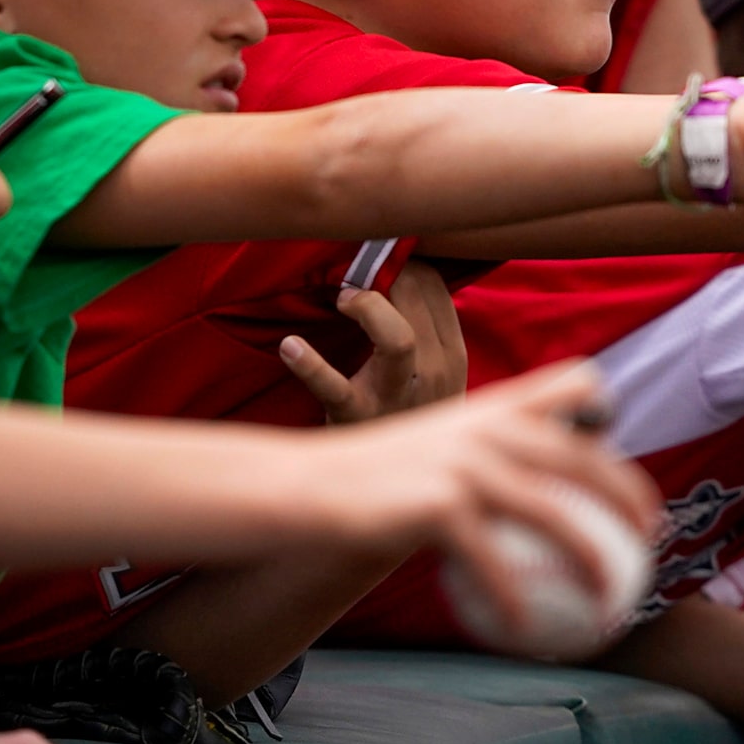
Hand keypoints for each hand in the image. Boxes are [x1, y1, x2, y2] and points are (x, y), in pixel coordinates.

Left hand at [281, 260, 468, 423]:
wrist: (391, 485)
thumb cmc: (405, 413)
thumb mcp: (433, 375)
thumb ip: (424, 327)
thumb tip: (400, 265)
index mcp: (453, 357)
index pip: (437, 289)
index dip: (404, 263)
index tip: (378, 258)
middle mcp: (433, 374)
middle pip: (417, 301)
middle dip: (385, 273)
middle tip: (355, 274)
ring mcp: (395, 396)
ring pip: (398, 339)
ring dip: (369, 307)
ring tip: (342, 299)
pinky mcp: (356, 418)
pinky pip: (334, 387)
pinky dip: (310, 364)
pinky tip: (290, 344)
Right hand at [311, 362, 660, 625]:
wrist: (308, 486)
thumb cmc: (375, 477)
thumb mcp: (434, 444)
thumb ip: (483, 452)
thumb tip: (530, 492)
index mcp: (490, 404)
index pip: (571, 383)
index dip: (607, 414)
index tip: (622, 459)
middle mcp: (485, 425)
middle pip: (581, 455)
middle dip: (626, 494)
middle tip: (648, 539)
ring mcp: (464, 462)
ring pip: (552, 512)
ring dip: (590, 559)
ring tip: (608, 597)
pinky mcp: (440, 504)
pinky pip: (495, 563)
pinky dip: (514, 599)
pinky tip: (524, 630)